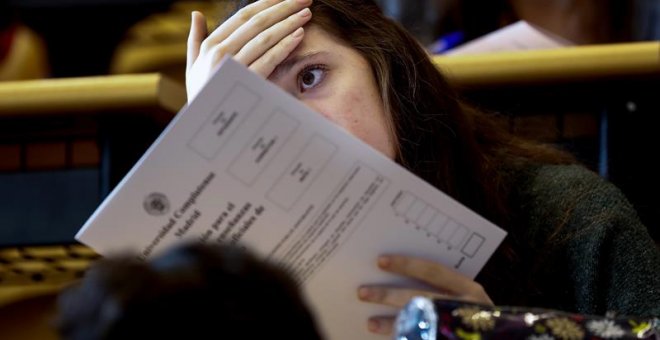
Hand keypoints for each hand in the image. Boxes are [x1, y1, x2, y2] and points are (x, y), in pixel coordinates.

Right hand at [186, 0, 311, 100]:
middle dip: (283, 8)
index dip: (266, 4)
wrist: (203, 131)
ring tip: (306, 14)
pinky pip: (268, 59)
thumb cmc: (202, 99)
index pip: (243, 17)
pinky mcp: (244, 82)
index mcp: (210, 45)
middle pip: (257, 23)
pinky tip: (299, 36)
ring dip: (288, 23)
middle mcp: (219, 52)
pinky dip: (284, 46)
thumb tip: (197, 13)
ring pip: (264, 38)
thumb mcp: (193, 68)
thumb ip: (196, 40)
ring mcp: (231, 67)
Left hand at [357, 254, 492, 334]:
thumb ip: (442, 285)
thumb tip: (397, 270)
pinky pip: (419, 339)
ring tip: (369, 322)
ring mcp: (457, 329)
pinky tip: (388, 339)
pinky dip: (403, 338)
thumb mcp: (466, 296)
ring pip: (418, 325)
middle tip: (362, 292)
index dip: (406, 265)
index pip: (433, 271)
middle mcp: (464, 308)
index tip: (380, 261)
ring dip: (390, 325)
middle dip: (388, 296)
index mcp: (469, 289)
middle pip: (419, 299)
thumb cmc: (478, 315)